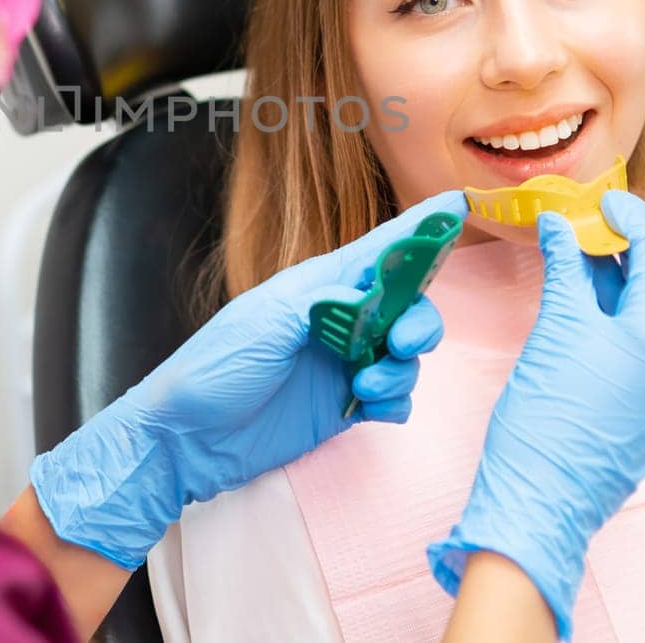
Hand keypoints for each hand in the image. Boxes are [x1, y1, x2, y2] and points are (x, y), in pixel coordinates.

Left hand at [30, 189, 465, 568]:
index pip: (378, 249)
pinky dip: (396, 400)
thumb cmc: (213, 369)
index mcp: (315, 286)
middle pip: (405, 305)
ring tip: (367, 386)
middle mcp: (336, 319)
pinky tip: (372, 408)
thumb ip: (324, 301)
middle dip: (418, 321)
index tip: (459, 204)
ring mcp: (340, 362)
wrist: (186, 440)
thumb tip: (371, 292)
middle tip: (403, 344)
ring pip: (404, 353)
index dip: (419, 229)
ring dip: (401, 368)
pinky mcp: (341, 404)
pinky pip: (393, 396)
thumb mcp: (265, 323)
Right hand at [428, 192, 644, 637]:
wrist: (543, 500)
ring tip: (573, 260)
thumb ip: (565, 269)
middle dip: (617, 252)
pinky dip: (612, 321)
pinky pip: (638, 350)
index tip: (603, 198)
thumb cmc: (548, 414)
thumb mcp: (556, 329)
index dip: (629, 218)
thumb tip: (561, 225)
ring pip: (644, 319)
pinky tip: (580, 309)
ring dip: (611, 286)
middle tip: (580, 224)